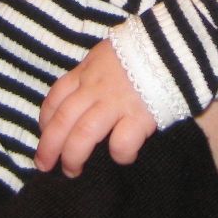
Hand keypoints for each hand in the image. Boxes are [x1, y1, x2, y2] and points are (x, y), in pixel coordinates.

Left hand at [36, 40, 156, 176]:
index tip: (45, 133)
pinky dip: (119, 154)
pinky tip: (122, 157)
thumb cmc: (140, 51)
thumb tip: (79, 99)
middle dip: (50, 146)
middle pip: (63, 120)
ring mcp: (116, 103)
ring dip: (73, 156)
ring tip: (71, 171)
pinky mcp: (139, 116)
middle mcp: (96, 88)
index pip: (56, 97)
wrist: (173, 45)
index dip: (46, 119)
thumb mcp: (106, 55)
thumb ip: (92, 75)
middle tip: (45, 164)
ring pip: (83, 134)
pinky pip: (121, 143)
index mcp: (86, 72)